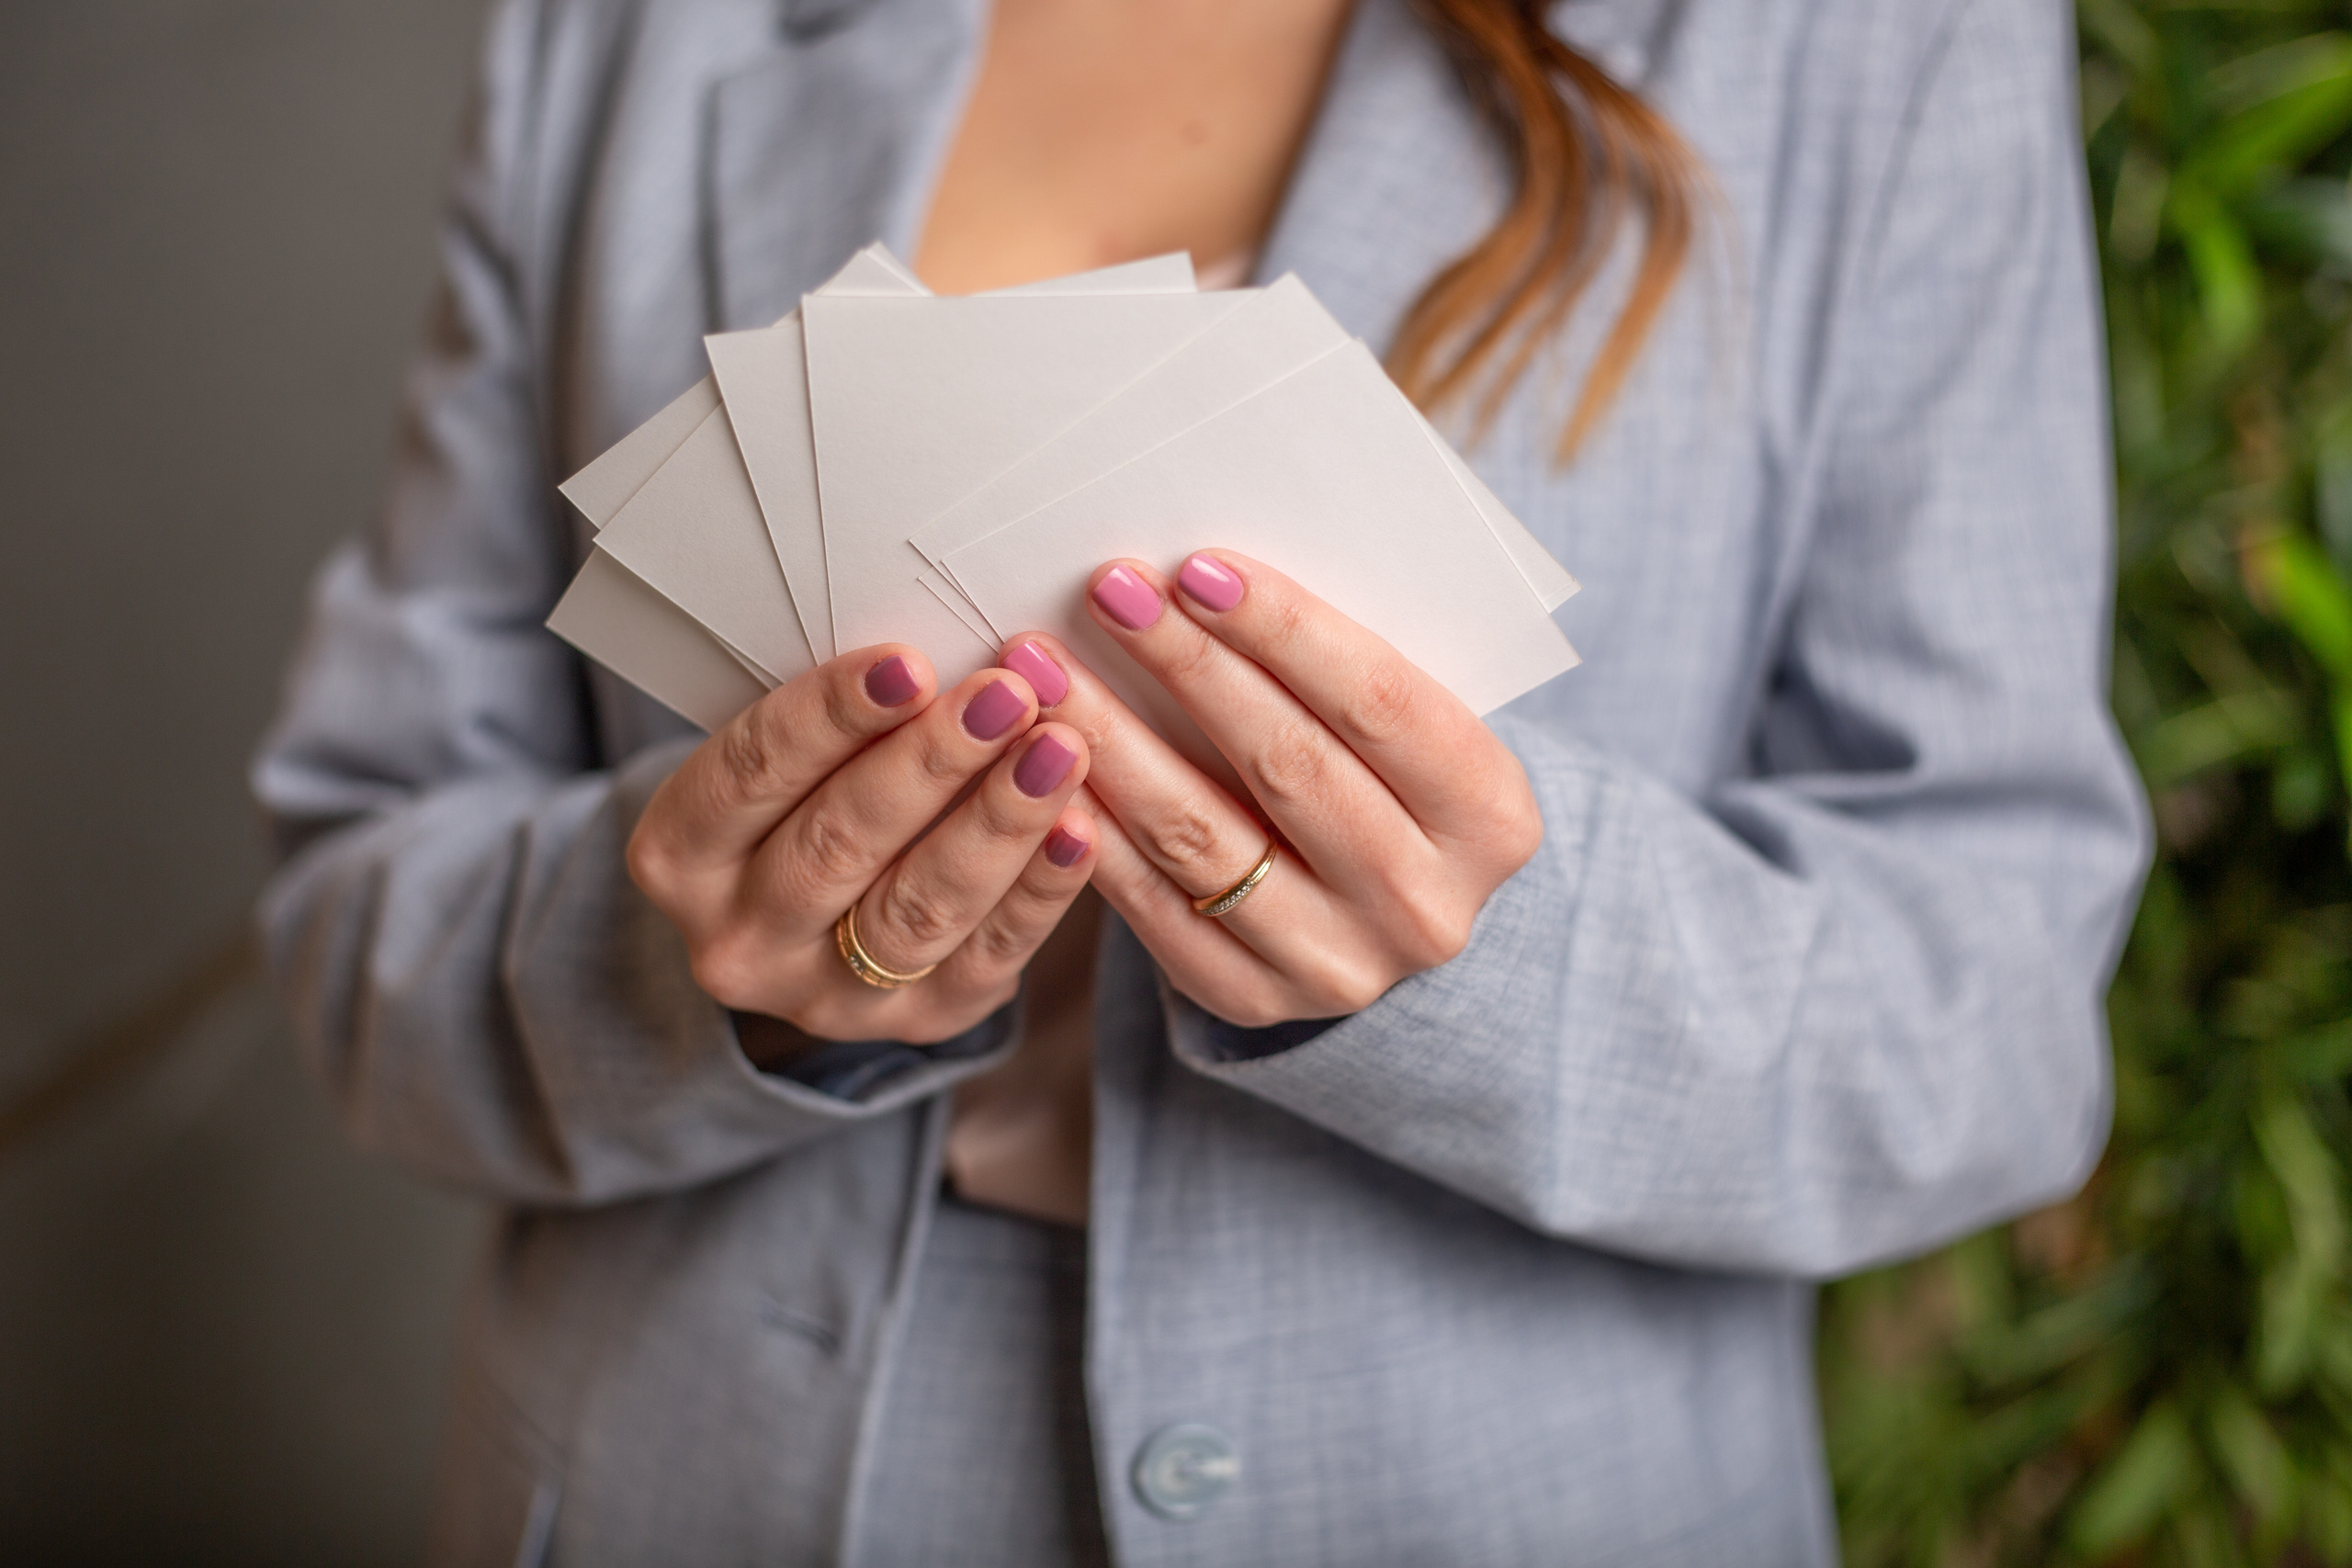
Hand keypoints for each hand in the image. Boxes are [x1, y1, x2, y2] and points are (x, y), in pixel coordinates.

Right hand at [626, 646, 1096, 1050]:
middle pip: (837, 843)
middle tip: (1006, 696)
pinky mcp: (917, 1023)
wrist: (817, 922)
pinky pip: (988, 955)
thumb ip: (842, 715)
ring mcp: (825, 995)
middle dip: (932, 762)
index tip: (911, 663)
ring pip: (917, 907)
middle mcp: (739, 937)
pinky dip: (1040, 889)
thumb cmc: (805, 793)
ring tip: (1059, 749)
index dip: (832, 715)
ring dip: (997, 822)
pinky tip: (1079, 827)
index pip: (751, 771)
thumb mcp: (788, 753)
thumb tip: (944, 643)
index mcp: (680, 852)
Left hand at [999, 552, 1541, 1027]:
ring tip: (1044, 669)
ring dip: (1111, 741)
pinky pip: (1152, 906)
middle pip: (1287, 765)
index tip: (1194, 568)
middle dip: (1187, 667)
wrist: (1389, 911)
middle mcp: (1424, 904)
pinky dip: (1092, 828)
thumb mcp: (1409, 725)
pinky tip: (1039, 765)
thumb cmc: (1385, 773)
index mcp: (1489, 816)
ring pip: (1203, 837)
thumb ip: (1338, 664)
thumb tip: (1201, 575)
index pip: (1378, 703)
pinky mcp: (1250, 1000)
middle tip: (1107, 590)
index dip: (1284, 630)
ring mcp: (1337, 966)